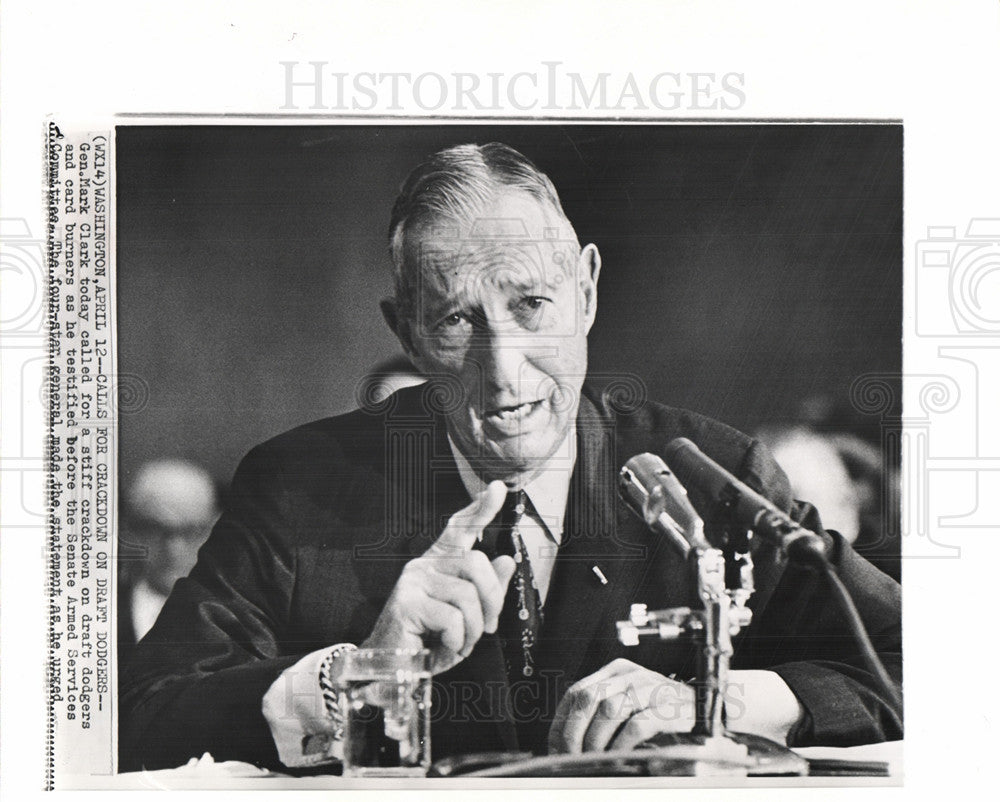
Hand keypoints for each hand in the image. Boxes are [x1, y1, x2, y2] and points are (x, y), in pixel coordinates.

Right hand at [362, 480, 517, 673]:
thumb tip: (506, 561)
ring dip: (473, 629)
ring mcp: (412, 581)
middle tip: (485, 629)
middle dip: (492, 600)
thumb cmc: (428, 644)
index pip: (459, 529)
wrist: (392, 673)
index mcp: (437, 564)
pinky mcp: (406, 602)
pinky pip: (453, 618)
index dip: (480, 509)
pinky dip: (457, 641)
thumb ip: (486, 591)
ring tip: (459, 644)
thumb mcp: (466, 618)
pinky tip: (443, 649)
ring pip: (468, 595)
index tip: (500, 488)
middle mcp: (422, 565)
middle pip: (477, 564)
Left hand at [548, 659, 695, 753]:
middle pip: (588, 698)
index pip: (577, 692)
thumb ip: (600, 718)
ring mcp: (651, 688)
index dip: (562, 722)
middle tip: (571, 758)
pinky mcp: (670, 707)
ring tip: (593, 760)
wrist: (709, 713)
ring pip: (609, 710)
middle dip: (574, 732)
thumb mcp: (628, 710)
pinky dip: (621, 745)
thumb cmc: (664, 715)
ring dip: (596, 740)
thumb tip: (562, 744)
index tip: (556, 748)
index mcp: (616, 672)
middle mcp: (631, 675)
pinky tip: (618, 757)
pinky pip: (637, 725)